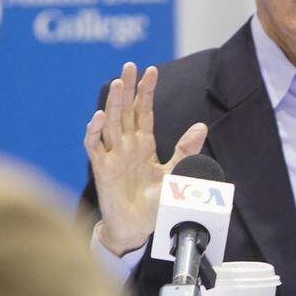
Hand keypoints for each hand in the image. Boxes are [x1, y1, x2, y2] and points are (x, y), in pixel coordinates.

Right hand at [83, 62, 206, 255]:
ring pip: (110, 123)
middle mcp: (126, 146)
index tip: (152, 70)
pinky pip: (94, 147)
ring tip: (117, 82)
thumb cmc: (154, 203)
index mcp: (143, 144)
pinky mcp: (102, 170)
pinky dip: (94, 132)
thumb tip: (202, 125)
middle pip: (125, 111)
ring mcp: (113, 156)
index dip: (147, 91)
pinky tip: (98, 116)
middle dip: (128, 88)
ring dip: (112, 103)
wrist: (139, 229)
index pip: (144, 111)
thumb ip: (186, 150)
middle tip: (130, 65)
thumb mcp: (175, 173)